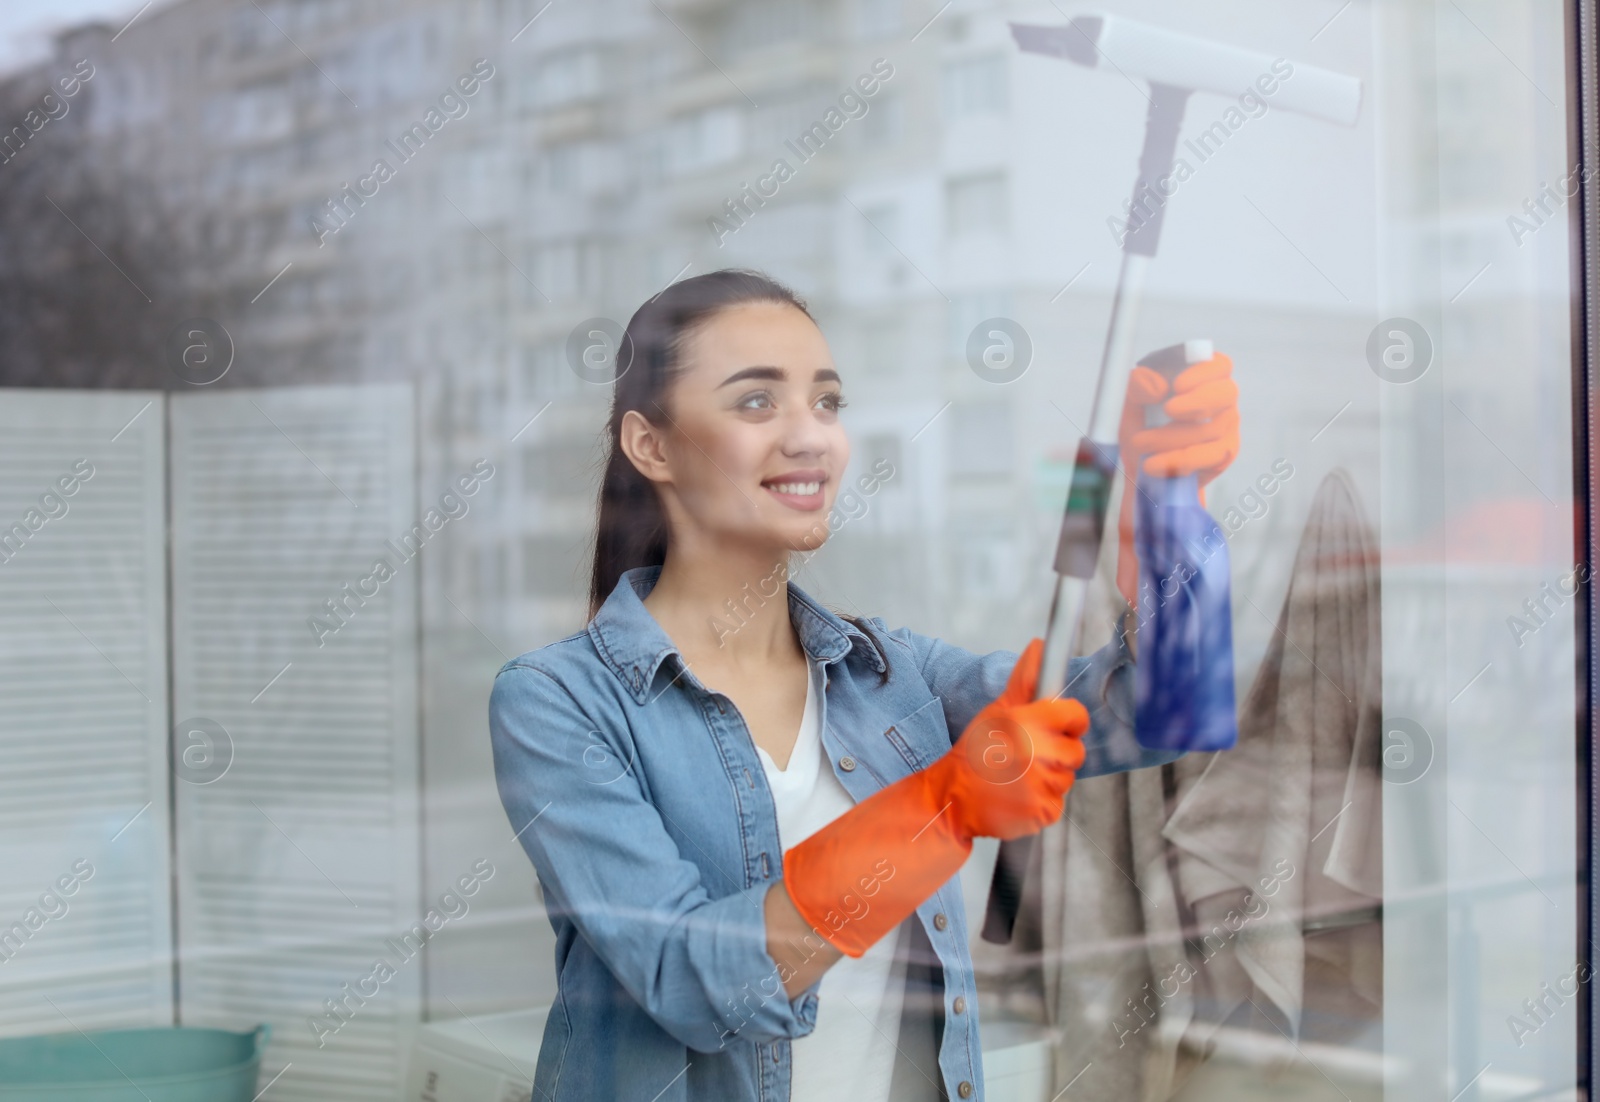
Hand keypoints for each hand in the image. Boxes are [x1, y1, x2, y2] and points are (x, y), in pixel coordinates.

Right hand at [779, 639, 1087, 957]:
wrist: (951, 798)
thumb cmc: (972, 754)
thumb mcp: (995, 711)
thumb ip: (1024, 680)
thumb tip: (1040, 647)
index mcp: (1028, 723)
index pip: (1075, 716)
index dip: (1068, 721)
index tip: (1058, 726)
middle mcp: (1038, 753)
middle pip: (1076, 751)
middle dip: (1057, 753)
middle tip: (1028, 757)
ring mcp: (1042, 785)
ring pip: (1066, 778)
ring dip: (1048, 778)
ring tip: (1020, 777)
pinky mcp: (1043, 812)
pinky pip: (1057, 804)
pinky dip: (1042, 802)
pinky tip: (1020, 796)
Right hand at [1116, 351, 1240, 603]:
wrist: (1143, 424)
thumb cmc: (1140, 476)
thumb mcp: (1134, 518)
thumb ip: (1135, 556)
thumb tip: (1131, 605)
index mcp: (1208, 462)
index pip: (1220, 456)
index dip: (1191, 460)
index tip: (1151, 467)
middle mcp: (1220, 430)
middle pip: (1226, 427)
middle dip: (1188, 434)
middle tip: (1151, 438)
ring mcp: (1218, 399)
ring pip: (1226, 394)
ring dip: (1197, 398)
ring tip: (1168, 403)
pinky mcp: (1209, 369)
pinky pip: (1218, 364)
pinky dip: (1197, 368)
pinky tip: (1169, 378)